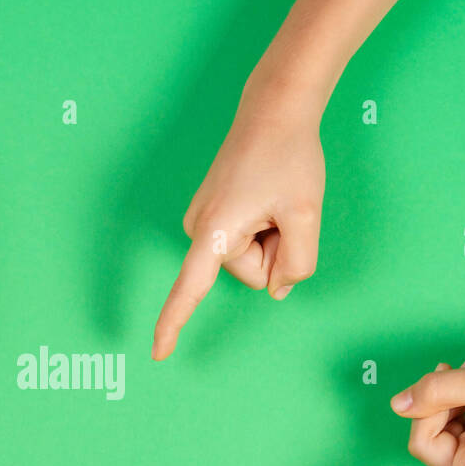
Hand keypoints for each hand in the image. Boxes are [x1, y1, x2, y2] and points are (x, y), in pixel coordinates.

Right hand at [152, 95, 324, 360]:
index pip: (189, 290)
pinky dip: (263, 227)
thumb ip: (298, 265)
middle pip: (250, 273)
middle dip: (274, 251)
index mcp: (215, 233)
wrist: (273, 110)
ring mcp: (201, 222)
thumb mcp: (307, 215)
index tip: (157, 355)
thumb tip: (278, 290)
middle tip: (284, 208)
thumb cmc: (289, 156)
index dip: (172, 325)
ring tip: (275, 197)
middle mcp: (198, 230)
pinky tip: (266, 197)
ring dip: (270, 236)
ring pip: (248, 258)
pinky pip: (243, 242)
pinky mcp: (210, 216)